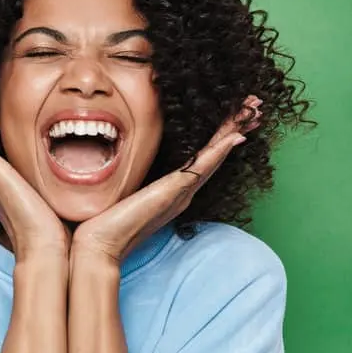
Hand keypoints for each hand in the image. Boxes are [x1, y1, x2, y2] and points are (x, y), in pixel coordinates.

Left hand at [71, 95, 263, 263]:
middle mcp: (181, 192)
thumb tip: (112, 159)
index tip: (235, 116)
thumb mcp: (119, 192)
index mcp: (171, 191)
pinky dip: (219, 152)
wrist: (95, 246)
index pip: (203, 156)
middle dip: (236, 128)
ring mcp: (179, 193)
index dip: (220, 135)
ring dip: (234, 132)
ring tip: (253, 111)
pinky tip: (235, 137)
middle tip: (256, 106)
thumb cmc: (102, 224)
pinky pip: (202, 168)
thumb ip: (126, 179)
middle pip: (216, 153)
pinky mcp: (172, 194)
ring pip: (215, 156)